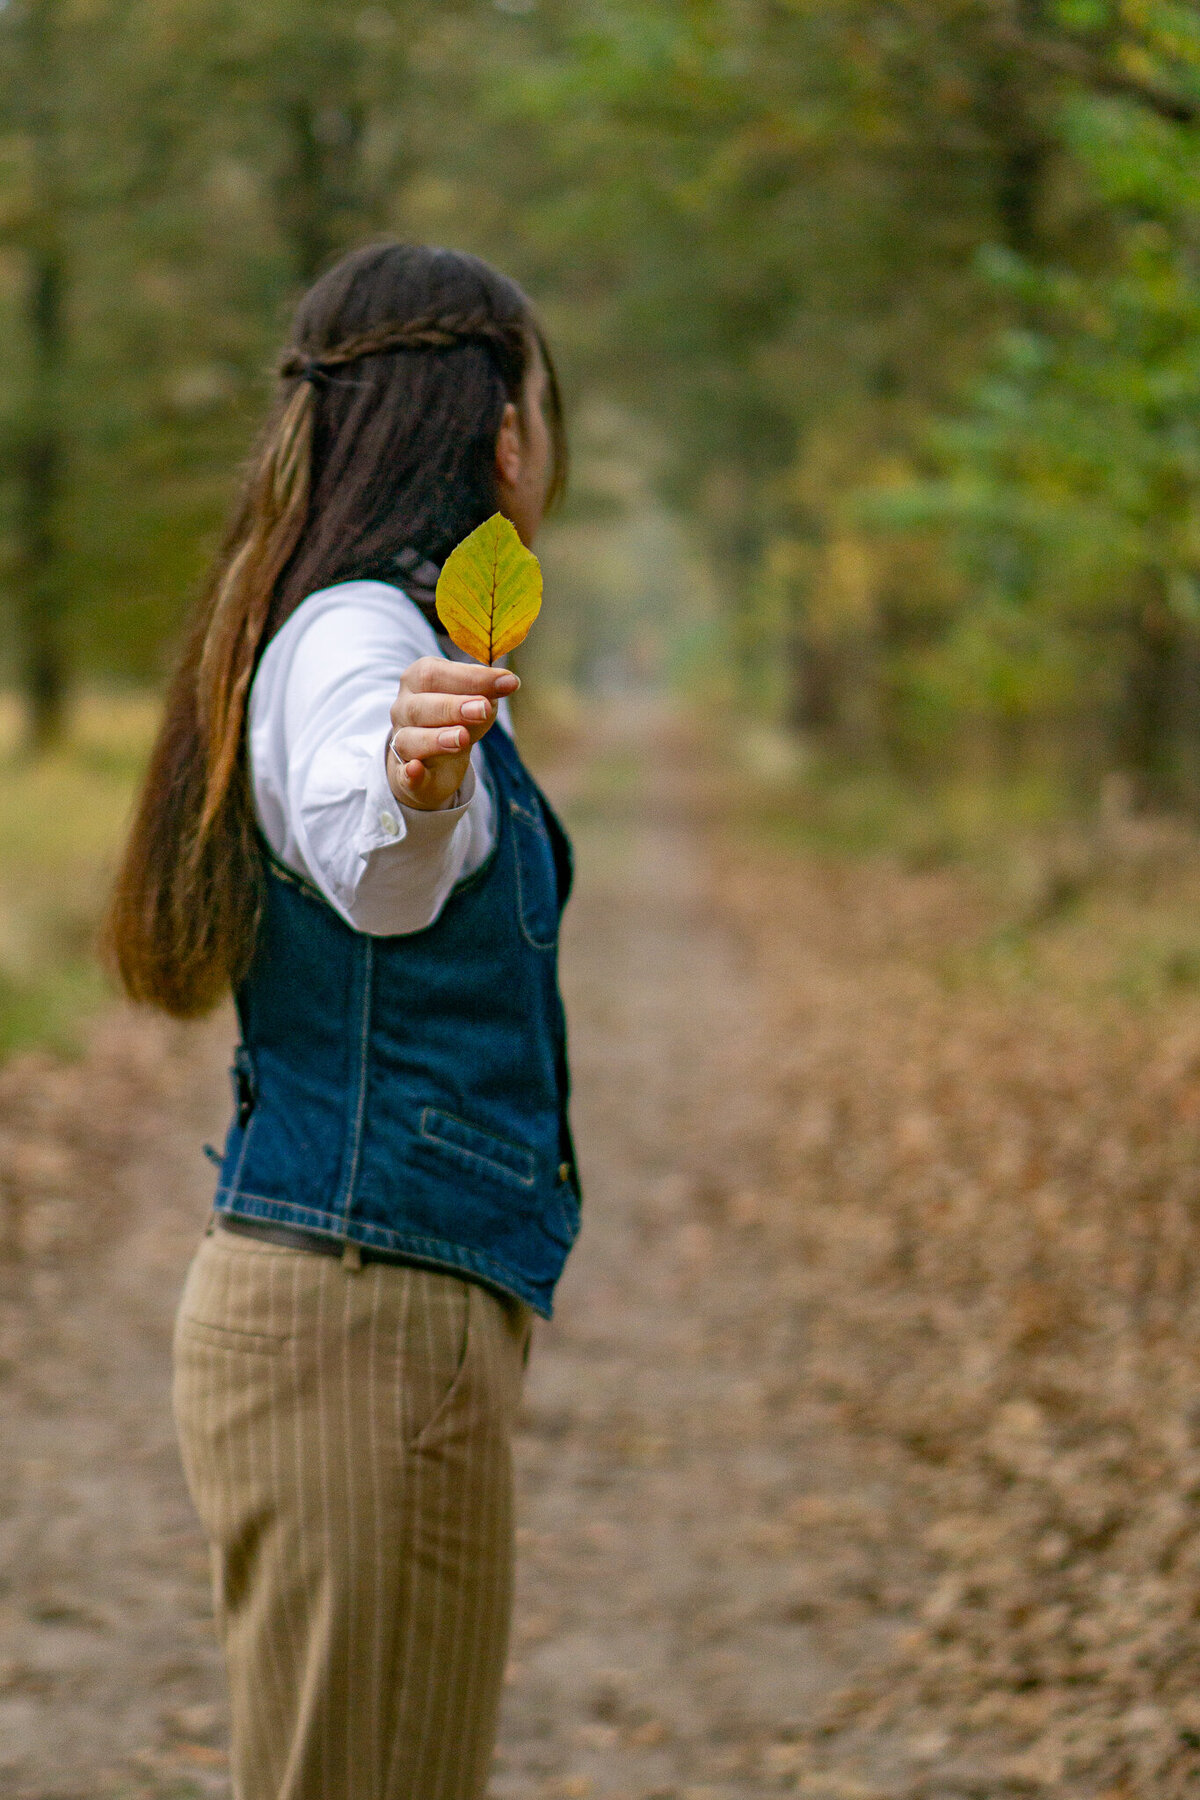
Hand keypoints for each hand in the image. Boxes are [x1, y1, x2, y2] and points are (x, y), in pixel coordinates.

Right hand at [387, 658, 518, 811]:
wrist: (439, 758)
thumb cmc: (459, 718)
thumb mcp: (476, 699)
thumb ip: (488, 690)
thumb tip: (508, 682)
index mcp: (417, 679)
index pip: (434, 674)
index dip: (470, 678)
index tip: (507, 682)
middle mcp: (403, 708)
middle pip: (420, 706)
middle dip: (453, 707)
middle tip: (484, 709)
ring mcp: (400, 741)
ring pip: (409, 739)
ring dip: (436, 739)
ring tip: (462, 738)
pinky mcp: (406, 774)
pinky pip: (403, 774)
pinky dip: (408, 773)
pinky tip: (415, 770)